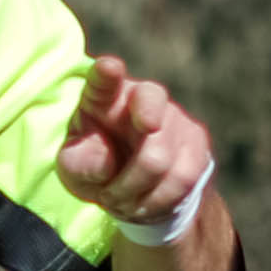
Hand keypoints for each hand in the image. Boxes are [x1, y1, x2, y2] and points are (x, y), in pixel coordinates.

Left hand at [59, 51, 211, 236]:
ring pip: (160, 160)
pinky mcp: (197, 142)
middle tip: (107, 195)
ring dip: (136, 193)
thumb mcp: (74, 169)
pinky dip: (157, 201)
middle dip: (125, 172)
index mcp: (103, 95)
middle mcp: (142, 95)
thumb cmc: (96, 165)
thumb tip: (105, 160)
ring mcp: (174, 116)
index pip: (104, 79)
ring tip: (123, 199)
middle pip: (146, 122)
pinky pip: (181, 179)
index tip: (109, 68)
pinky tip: (144, 202)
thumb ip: (79, 163)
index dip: (107, 73)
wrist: (135, 187)